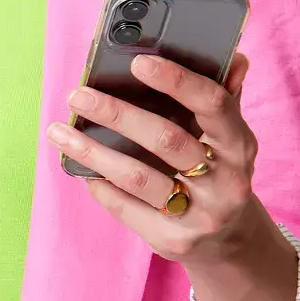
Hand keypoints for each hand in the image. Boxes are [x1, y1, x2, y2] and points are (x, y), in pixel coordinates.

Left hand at [44, 51, 263, 257]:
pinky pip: (127, 208)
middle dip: (117, 114)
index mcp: (240, 145)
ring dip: (93, 152)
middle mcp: (225, 181)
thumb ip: (225, 99)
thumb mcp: (230, 140)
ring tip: (59, 132)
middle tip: (78, 95)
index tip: (137, 62)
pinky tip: (80, 169)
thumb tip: (235, 58)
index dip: (176, 80)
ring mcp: (200, 215)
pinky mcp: (173, 240)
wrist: (230, 242)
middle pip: (166, 139)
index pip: (213, 104)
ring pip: (138, 177)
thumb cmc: (220, 175)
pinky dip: (100, 186)